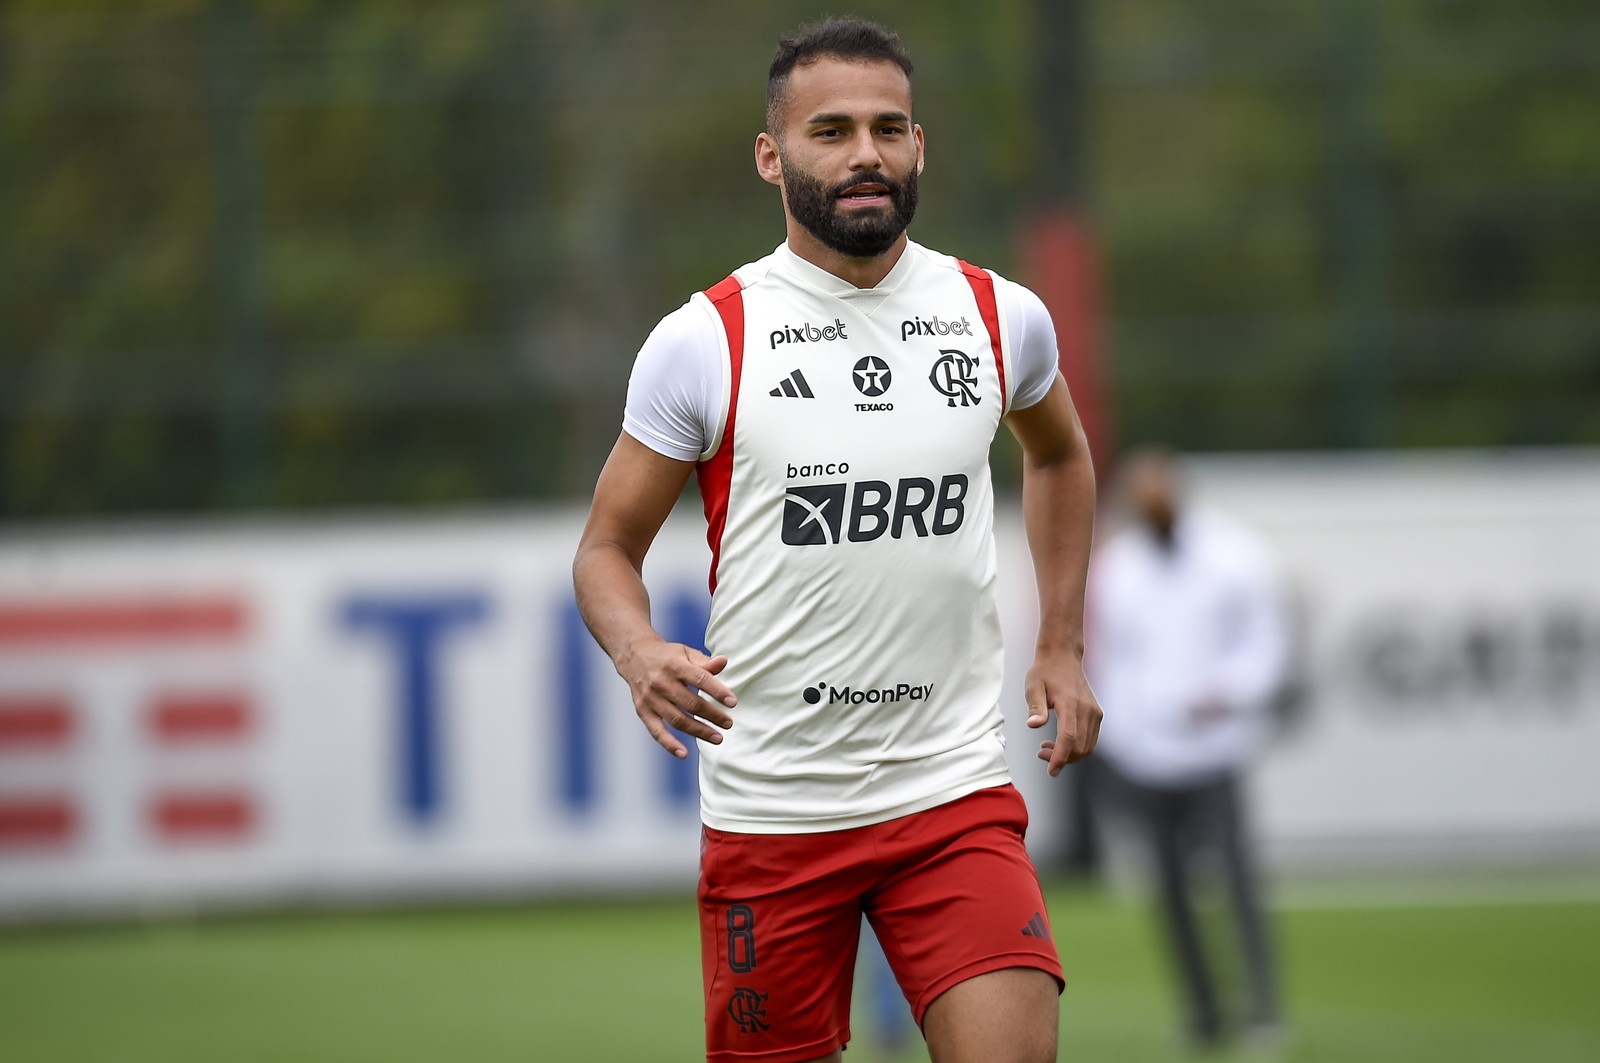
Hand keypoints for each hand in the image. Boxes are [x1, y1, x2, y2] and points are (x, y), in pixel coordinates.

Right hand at [615, 640, 736, 758]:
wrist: (634, 655)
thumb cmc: (666, 656)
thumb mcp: (685, 653)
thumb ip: (704, 662)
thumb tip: (724, 662)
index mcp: (674, 665)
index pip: (700, 679)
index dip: (717, 691)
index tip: (732, 703)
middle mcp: (661, 682)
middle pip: (690, 703)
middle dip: (712, 715)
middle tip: (728, 724)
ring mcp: (651, 698)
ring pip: (677, 719)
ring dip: (698, 731)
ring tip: (717, 738)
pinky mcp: (643, 710)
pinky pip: (656, 731)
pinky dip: (669, 744)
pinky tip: (683, 753)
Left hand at [1026, 652, 1101, 775]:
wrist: (1063, 656)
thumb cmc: (1045, 671)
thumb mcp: (1033, 686)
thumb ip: (1035, 707)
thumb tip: (1034, 725)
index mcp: (1070, 704)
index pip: (1069, 738)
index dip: (1060, 757)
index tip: (1051, 771)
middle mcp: (1087, 709)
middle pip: (1079, 747)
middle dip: (1061, 758)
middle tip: (1041, 753)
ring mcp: (1094, 712)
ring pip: (1087, 746)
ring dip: (1070, 755)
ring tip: (1047, 748)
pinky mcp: (1096, 713)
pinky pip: (1091, 739)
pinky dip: (1078, 747)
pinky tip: (1060, 743)